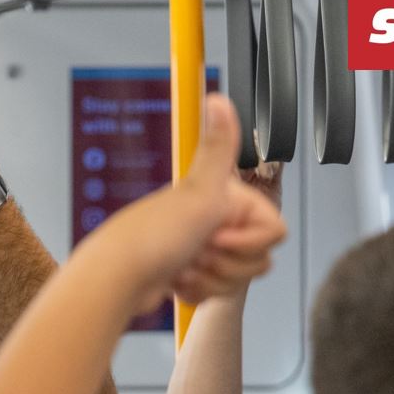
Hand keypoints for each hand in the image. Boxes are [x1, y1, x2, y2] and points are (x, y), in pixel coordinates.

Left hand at [94, 94, 286, 310]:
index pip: (274, 229)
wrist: (118, 278)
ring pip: (237, 279)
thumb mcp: (197, 190)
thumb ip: (217, 147)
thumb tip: (218, 99)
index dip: (249, 240)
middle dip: (227, 263)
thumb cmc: (151, 236)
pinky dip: (195, 291)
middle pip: (258, 258)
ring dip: (209, 278)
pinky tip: (175, 279)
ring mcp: (202, 249)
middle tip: (198, 249)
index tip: (219, 233)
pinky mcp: (191, 274)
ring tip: (183, 264)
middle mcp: (215, 220)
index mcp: (224, 198)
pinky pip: (214, 294)